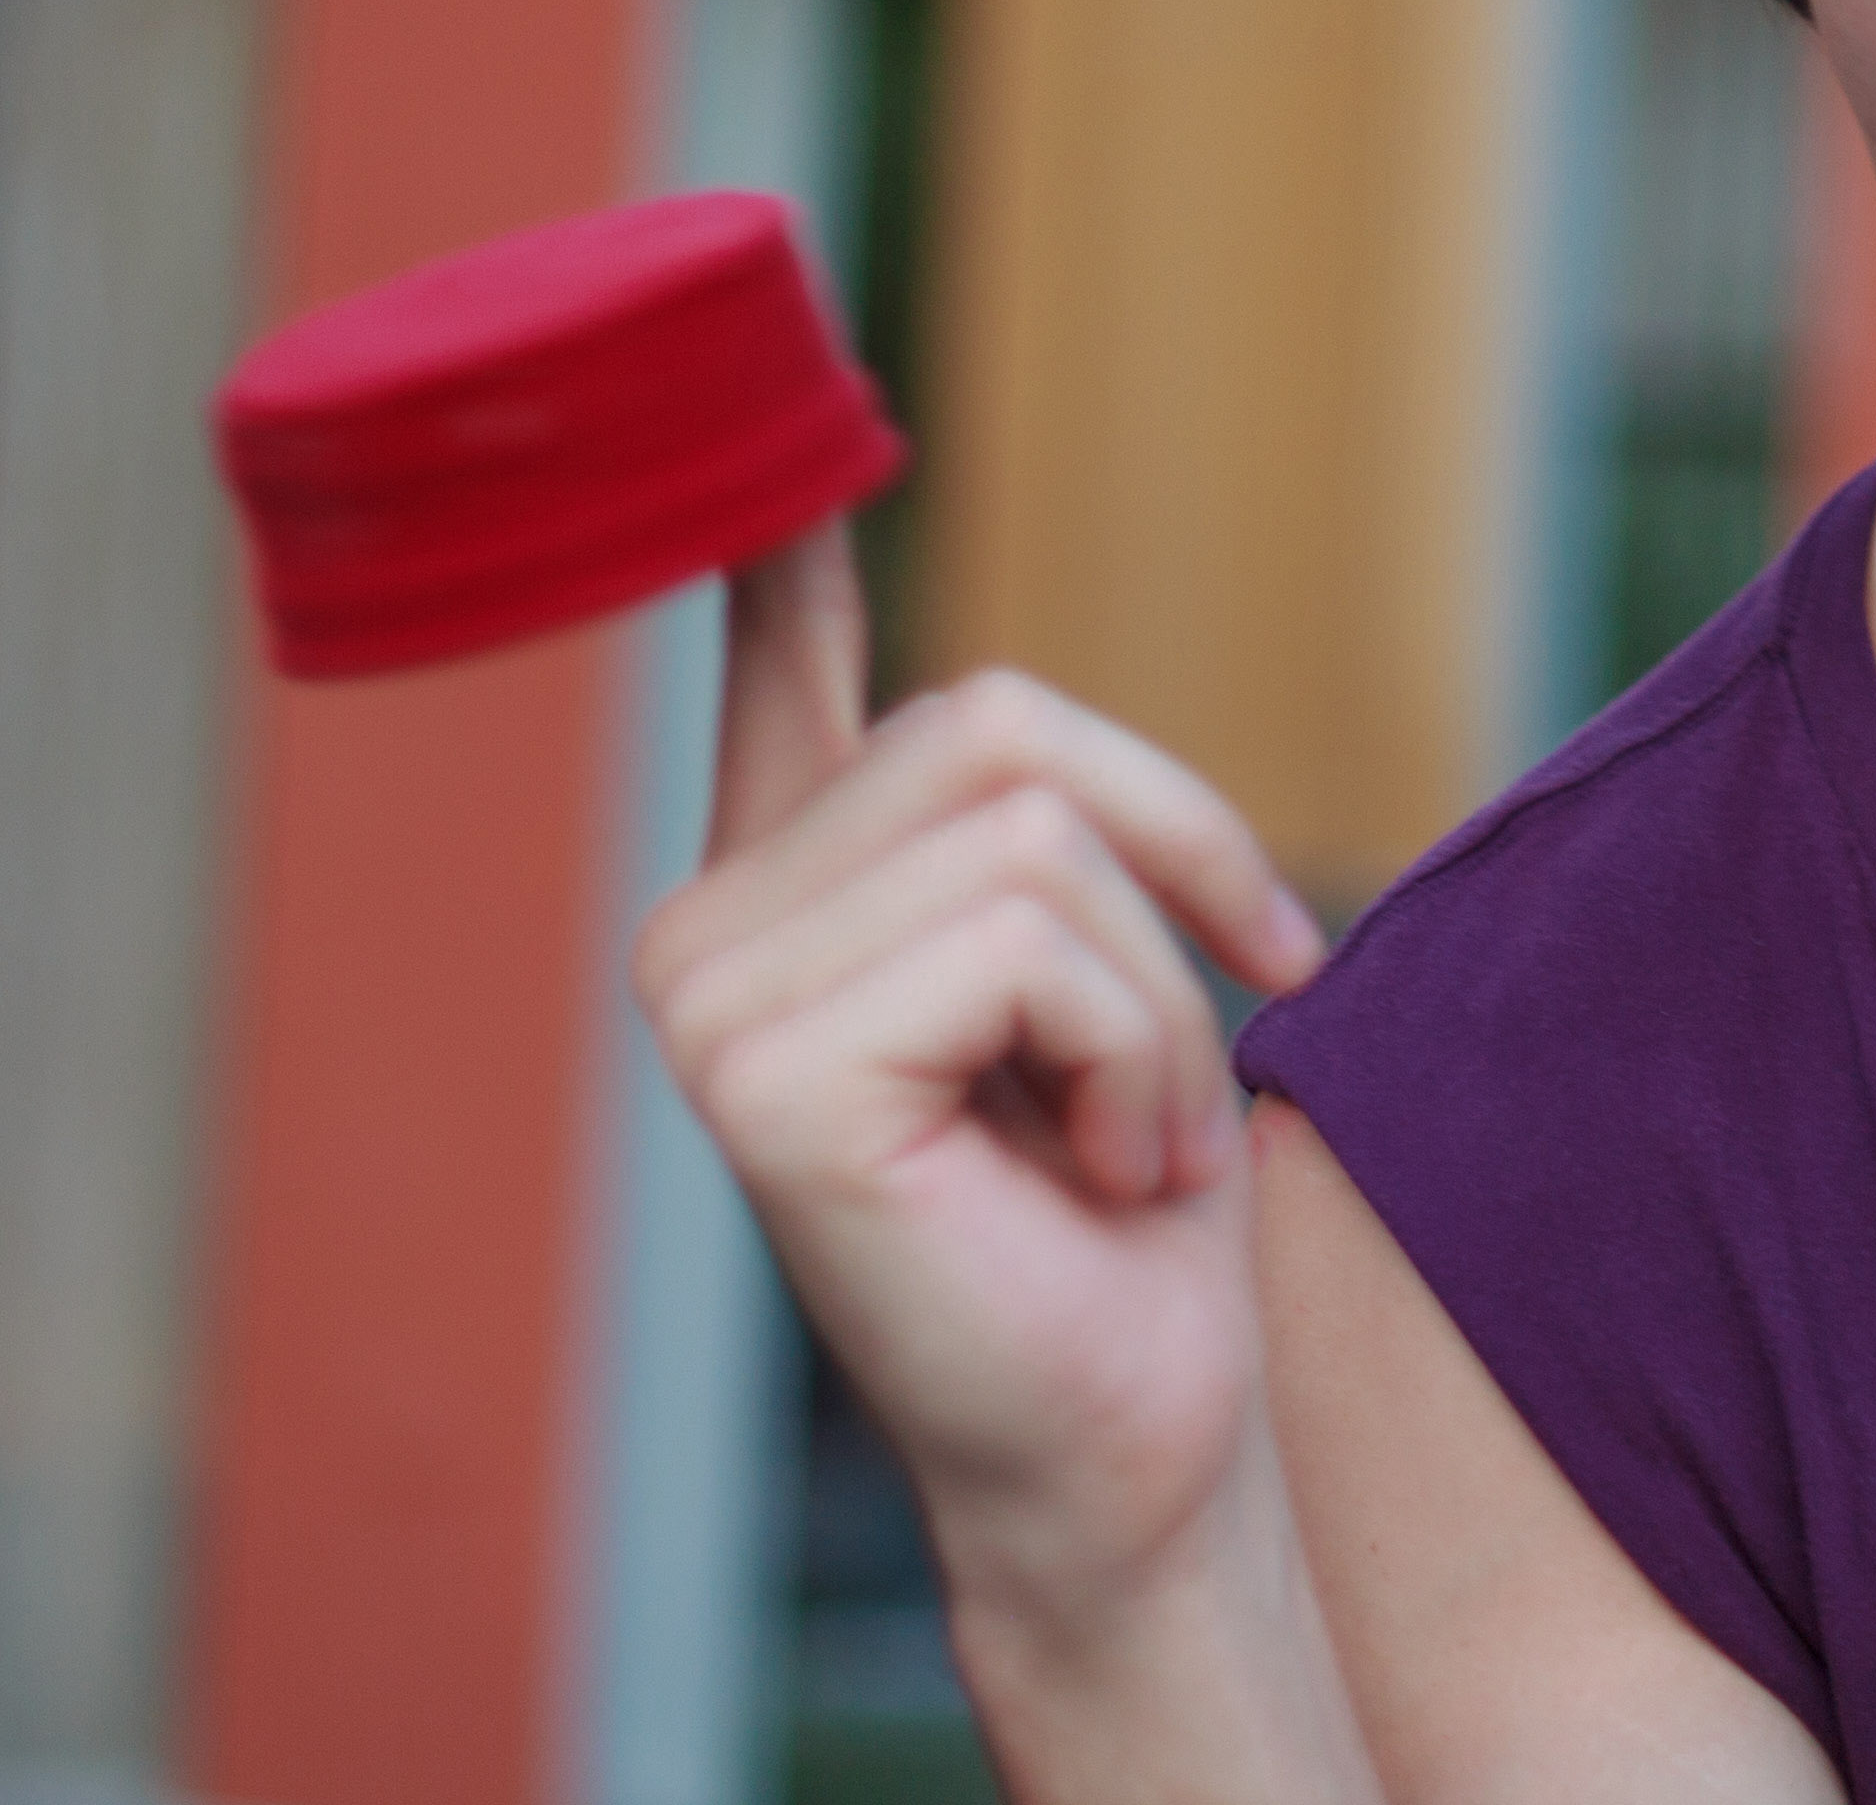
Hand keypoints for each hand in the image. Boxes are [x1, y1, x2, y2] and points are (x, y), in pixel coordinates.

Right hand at [633, 522, 1333, 1615]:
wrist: (1143, 1446)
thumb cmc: (1129, 1223)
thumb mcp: (1099, 975)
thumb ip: (1022, 836)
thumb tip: (992, 714)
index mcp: (790, 889)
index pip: (768, 651)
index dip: (781, 531)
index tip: (785, 429)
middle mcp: (709, 927)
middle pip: (995, 723)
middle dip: (1160, 870)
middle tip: (1167, 1065)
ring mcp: (708, 1000)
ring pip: (1031, 835)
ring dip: (1154, 996)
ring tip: (1122, 1138)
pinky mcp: (765, 1078)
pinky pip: (1032, 942)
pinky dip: (1130, 1054)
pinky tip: (1092, 1174)